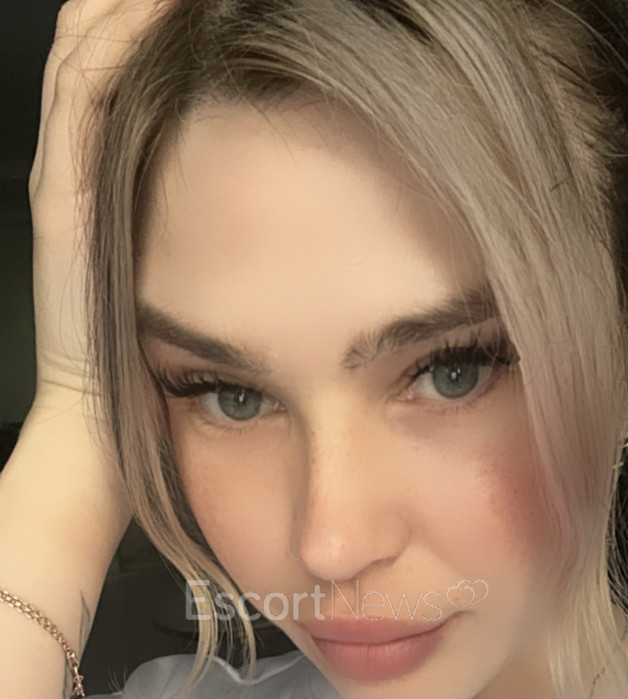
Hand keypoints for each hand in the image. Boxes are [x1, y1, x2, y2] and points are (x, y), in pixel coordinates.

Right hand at [28, 0, 169, 407]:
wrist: (98, 401)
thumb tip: (241, 157)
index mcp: (89, 162)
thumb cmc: (139, 335)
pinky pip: (84, 96)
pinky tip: (158, 9)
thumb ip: (181, 197)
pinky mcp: (60, 195)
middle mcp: (67, 155)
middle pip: (85, 39)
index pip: (104, 56)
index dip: (137, 9)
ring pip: (80, 52)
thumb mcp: (166, 247)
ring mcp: (57, 171)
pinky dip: (119, 44)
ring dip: (125, 4)